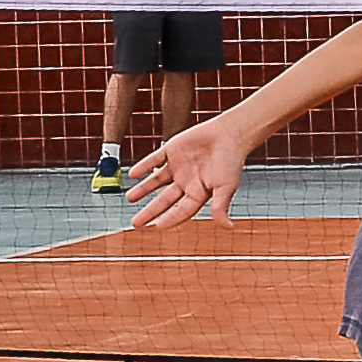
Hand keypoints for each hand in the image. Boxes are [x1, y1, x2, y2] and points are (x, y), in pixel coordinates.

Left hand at [127, 118, 247, 228]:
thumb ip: (221, 206)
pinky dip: (144, 166)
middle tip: (136, 223)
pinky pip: (154, 160)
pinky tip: (133, 173)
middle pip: (164, 201)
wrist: (230, 133)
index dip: (167, 220)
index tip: (154, 227)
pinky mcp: (172, 150)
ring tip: (129, 198)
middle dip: (150, 212)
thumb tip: (228, 227)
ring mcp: (177, 167)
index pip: (180, 211)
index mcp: (199, 193)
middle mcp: (186, 182)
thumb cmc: (231, 161)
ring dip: (143, 190)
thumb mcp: (226, 186)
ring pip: (156, 181)